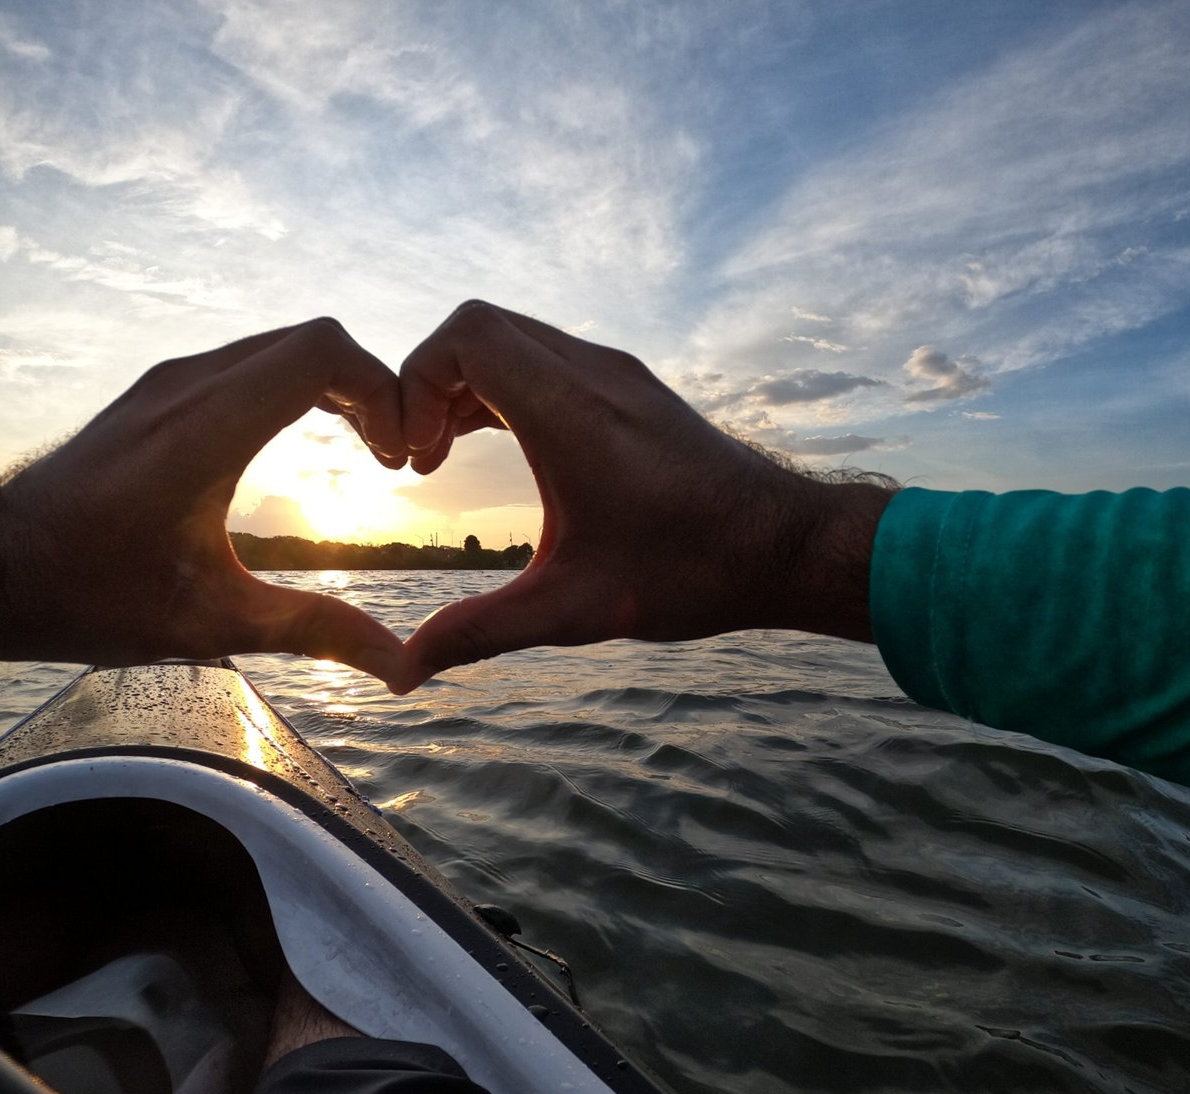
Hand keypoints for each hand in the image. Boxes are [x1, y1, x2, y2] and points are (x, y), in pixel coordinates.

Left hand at [0, 318, 406, 682]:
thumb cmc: (91, 597)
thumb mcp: (212, 623)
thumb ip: (314, 630)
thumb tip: (400, 665)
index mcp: (203, 431)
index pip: (320, 352)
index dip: (381, 388)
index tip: (398, 454)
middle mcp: (185, 388)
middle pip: (310, 340)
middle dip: (369, 388)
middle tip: (393, 456)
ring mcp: (166, 384)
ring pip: (277, 346)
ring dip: (333, 386)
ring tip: (363, 450)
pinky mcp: (155, 393)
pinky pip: (245, 362)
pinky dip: (293, 387)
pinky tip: (307, 442)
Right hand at [393, 301, 891, 691]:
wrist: (785, 548)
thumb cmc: (691, 572)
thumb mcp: (575, 610)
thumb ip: (481, 631)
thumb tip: (403, 670)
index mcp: (572, 412)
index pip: (467, 335)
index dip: (417, 382)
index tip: (418, 460)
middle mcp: (594, 375)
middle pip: (480, 326)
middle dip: (430, 383)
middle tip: (421, 460)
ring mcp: (616, 375)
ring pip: (513, 339)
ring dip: (465, 386)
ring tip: (444, 458)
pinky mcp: (631, 389)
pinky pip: (545, 358)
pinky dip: (503, 388)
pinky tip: (495, 447)